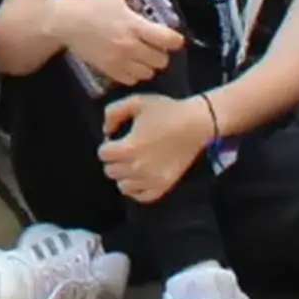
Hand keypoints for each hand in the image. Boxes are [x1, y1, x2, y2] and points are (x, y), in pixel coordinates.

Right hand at [55, 0, 184, 87]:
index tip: (173, 37)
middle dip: (162, 53)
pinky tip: (131, 64)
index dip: (175, 39)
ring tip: (143, 57)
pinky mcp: (109, 70)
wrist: (65, 21)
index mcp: (135, 25)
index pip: (168, 40)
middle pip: (161, 60)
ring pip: (148, 73)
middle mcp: (130, 46)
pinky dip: (134, 74)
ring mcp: (120, 60)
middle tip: (156, 46)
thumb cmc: (90, 1)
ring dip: (148, 65)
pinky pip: (131, 80)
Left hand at [97, 91, 214, 201]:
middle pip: (110, 171)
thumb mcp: (136, 102)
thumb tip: (106, 131)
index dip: (107, 144)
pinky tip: (138, 178)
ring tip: (132, 163)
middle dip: (113, 159)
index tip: (116, 138)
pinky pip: (142, 197)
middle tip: (124, 150)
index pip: (103, 154)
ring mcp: (152, 180)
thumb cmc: (166, 111)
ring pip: (123, 186)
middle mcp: (139, 168)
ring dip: (123, 174)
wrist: (195, 123)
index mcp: (129, 147)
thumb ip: (113, 113)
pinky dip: (136, 189)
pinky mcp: (165, 186)